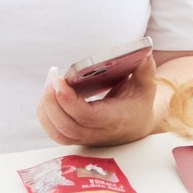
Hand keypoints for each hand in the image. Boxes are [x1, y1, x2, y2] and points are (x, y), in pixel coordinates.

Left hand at [37, 59, 164, 149]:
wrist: (138, 125)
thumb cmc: (139, 103)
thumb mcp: (146, 86)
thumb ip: (145, 71)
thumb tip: (143, 54)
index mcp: (114, 120)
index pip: (86, 116)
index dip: (68, 100)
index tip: (59, 79)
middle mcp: (98, 133)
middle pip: (66, 126)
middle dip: (52, 102)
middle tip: (51, 78)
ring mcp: (86, 138)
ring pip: (57, 132)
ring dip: (46, 109)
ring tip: (49, 85)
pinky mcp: (76, 137)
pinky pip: (55, 132)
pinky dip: (46, 116)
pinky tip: (48, 96)